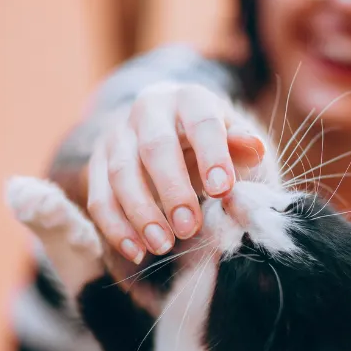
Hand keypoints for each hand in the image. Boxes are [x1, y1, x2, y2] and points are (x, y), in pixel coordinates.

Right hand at [84, 82, 265, 263]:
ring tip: (163, 245)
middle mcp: (148, 110)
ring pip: (121, 174)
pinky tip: (136, 251)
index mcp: (190, 99)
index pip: (201, 122)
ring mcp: (117, 136)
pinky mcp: (96, 163)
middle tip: (190, 227)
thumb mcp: (233, 140)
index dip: (212, 155)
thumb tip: (253, 147)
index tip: (222, 191)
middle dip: (173, 191)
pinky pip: (99, 197)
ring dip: (141, 213)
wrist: (169, 133)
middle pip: (155, 148)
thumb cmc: (210, 144)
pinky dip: (115, 227)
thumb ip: (242, 145)